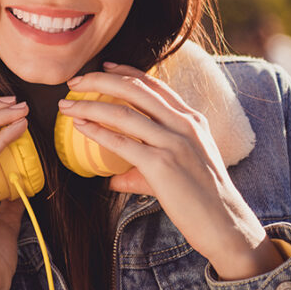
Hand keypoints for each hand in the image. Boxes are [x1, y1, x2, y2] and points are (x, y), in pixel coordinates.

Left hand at [58, 63, 282, 280]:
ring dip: (89, 104)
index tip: (103, 67)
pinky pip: (121, 142)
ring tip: (66, 104)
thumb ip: (146, 167)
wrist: (224, 223)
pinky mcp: (161, 164)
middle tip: (75, 81)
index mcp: (191, 119)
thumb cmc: (203, 198)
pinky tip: (80, 126)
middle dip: (100, 80)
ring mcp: (173, 142)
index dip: (126, 72)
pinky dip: (96, 130)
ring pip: (124, 112)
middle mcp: (184, 124)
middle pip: (135, 89)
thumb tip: (113, 177)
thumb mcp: (183, 167)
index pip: (154, 85)